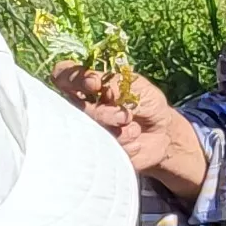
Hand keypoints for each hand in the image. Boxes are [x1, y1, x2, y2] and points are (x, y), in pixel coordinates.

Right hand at [48, 63, 207, 201]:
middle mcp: (80, 107)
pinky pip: (102, 148)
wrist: (163, 133)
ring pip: (88, 130)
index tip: (94, 84)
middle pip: (74, 108)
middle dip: (103, 113)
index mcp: (87, 85)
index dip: (72, 78)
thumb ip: (114, 82)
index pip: (63, 75)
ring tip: (135, 130)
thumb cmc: (146, 103)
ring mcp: (85, 130)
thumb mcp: (136, 85)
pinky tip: (135, 143)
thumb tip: (97, 85)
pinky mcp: (95, 150)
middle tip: (126, 116)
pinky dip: (124, 145)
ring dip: (117, 132)